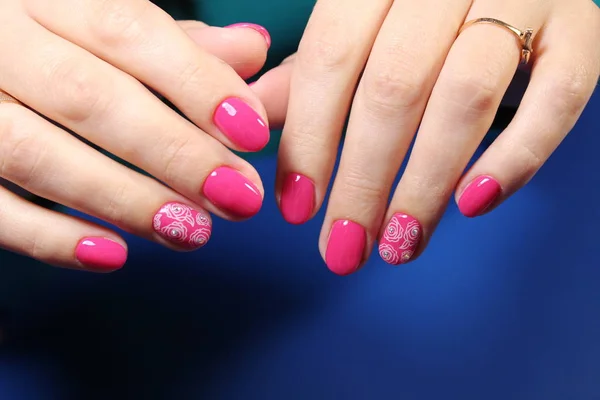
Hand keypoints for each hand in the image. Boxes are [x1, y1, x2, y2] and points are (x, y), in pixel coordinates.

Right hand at [0, 0, 271, 271]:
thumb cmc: (48, 39)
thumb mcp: (105, 22)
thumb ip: (178, 42)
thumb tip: (252, 48)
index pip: (128, 30)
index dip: (197, 83)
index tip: (252, 133)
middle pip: (89, 97)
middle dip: (175, 153)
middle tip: (238, 197)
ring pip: (36, 153)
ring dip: (123, 200)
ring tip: (191, 231)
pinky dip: (49, 237)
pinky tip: (112, 255)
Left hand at [254, 0, 599, 273]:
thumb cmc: (417, 8)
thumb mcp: (359, 22)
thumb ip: (312, 69)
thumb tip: (257, 118)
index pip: (331, 57)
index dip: (310, 138)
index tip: (298, 207)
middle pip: (393, 87)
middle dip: (363, 180)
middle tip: (344, 248)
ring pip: (465, 97)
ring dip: (425, 185)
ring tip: (399, 244)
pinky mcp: (579, 31)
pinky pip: (558, 97)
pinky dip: (517, 157)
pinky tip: (473, 204)